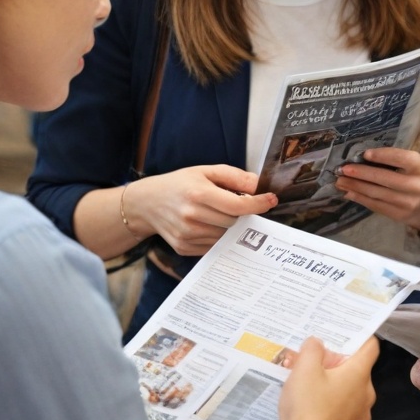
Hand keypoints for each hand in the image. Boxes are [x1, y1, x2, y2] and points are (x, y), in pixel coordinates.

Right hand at [125, 164, 273, 256]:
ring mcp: (187, 235)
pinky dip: (218, 237)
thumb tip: (259, 184)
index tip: (271, 200)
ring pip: (225, 236)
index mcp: (198, 194)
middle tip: (240, 205)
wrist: (147, 203)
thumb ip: (234, 176)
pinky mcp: (184, 248)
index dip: (258, 204)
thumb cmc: (180, 184)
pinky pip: (213, 246)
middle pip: (234, 222)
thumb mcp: (205, 171)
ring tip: (220, 214)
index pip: (238, 205)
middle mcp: (192, 217)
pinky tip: (209, 225)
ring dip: (230, 227)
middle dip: (242, 214)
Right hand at [279, 337, 378, 419]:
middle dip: (336, 367)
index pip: (371, 347)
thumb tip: (317, 344)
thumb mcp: (303, 369)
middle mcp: (366, 395)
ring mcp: (361, 419)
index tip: (346, 335)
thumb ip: (312, 349)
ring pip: (350, 396)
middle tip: (313, 366)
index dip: (360, 338)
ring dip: (334, 391)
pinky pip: (345, 417)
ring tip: (307, 393)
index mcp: (359, 374)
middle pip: (356, 372)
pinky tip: (312, 416)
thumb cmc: (307, 410)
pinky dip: (332, 413)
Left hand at [335, 147, 419, 234]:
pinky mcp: (398, 215)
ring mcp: (406, 203)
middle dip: (360, 174)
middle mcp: (415, 186)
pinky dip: (360, 199)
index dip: (383, 156)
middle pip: (384, 179)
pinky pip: (376, 206)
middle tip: (343, 169)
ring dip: (355, 187)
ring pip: (376, 194)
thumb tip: (363, 159)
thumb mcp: (418, 168)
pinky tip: (349, 193)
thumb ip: (397, 162)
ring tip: (340, 181)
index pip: (402, 159)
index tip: (365, 153)